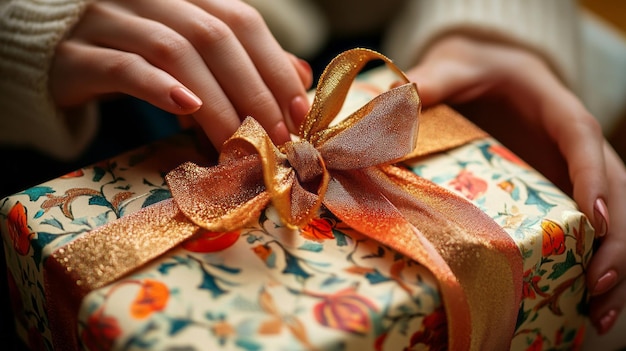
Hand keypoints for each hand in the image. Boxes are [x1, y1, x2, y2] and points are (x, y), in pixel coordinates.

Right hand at [49, 0, 312, 148]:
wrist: (55, 54)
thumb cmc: (134, 54)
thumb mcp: (193, 53)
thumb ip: (243, 60)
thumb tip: (300, 75)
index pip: (241, 20)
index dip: (274, 64)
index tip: (299, 109)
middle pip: (213, 36)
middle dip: (252, 89)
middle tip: (275, 134)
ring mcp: (109, 20)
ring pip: (174, 51)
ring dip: (215, 101)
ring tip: (239, 138)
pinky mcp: (77, 54)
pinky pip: (124, 66)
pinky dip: (160, 88)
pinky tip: (187, 110)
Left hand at [404, 34, 625, 333]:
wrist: (487, 76)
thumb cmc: (477, 72)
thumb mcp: (456, 68)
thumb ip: (434, 80)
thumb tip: (396, 102)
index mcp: (555, 109)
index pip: (582, 137)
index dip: (593, 177)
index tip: (596, 217)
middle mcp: (574, 146)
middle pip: (614, 188)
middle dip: (614, 238)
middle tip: (597, 282)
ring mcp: (571, 174)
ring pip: (612, 216)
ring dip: (612, 264)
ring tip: (600, 313)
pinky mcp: (558, 195)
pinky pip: (586, 230)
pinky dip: (590, 264)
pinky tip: (584, 307)